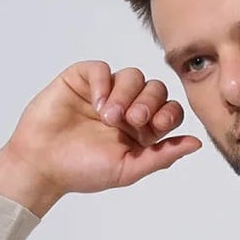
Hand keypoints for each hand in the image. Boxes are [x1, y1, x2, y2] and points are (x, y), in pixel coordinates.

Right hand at [0, 60, 202, 213]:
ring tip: (109, 118)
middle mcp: (126, 107)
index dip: (168, 114)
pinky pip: (102, 69)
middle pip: (155, 89)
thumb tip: (196, 144)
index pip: (169, 110)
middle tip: (133, 122)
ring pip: (132, 76)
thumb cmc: (82, 171)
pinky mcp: (81, 79)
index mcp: (141, 130)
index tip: (154, 128)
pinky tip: (96, 104)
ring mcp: (104, 92)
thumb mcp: (129, 168)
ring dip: (126, 95)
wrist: (43, 164)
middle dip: (149, 103)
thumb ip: (163, 155)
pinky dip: (104, 83)